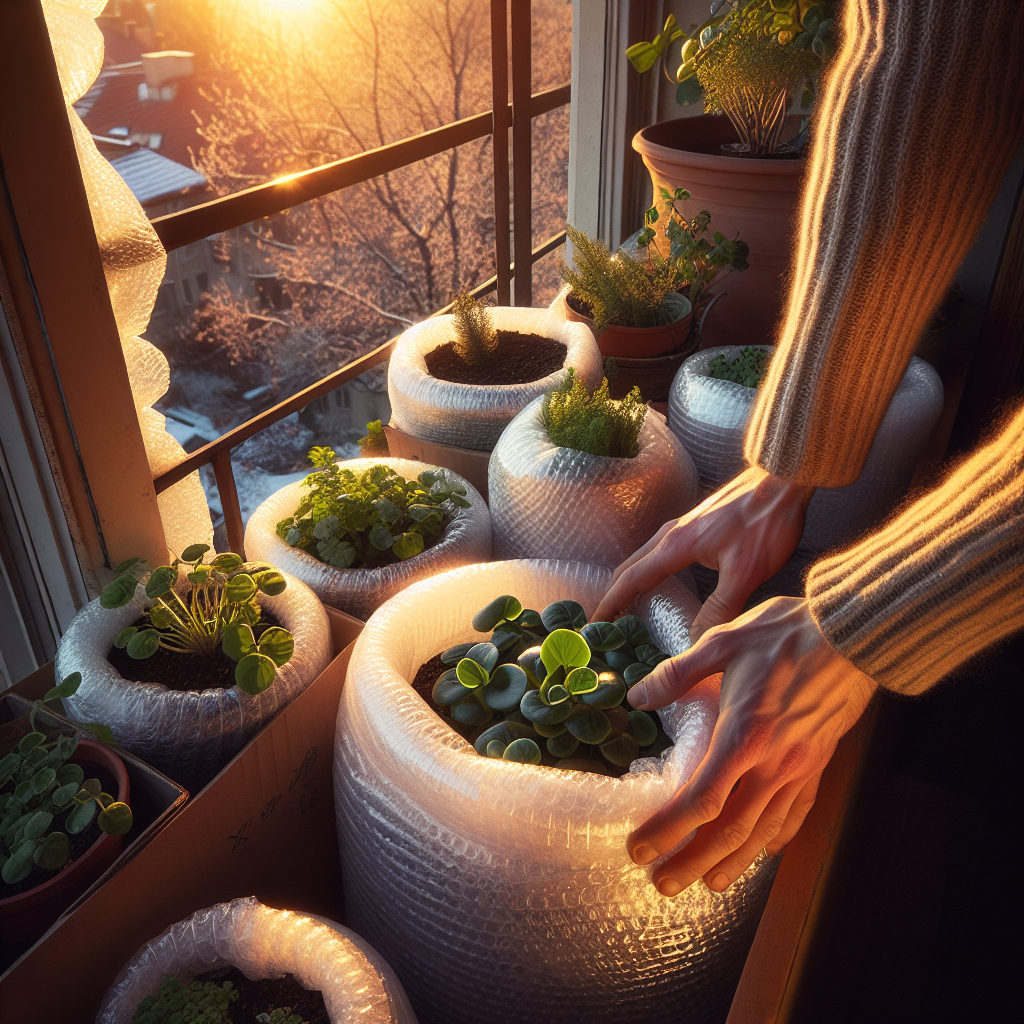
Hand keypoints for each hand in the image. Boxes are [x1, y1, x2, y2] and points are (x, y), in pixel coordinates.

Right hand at [594, 467, 814, 639]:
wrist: (783, 479)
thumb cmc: (766, 521)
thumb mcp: (746, 572)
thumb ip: (720, 608)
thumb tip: (697, 640)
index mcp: (675, 546)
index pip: (630, 580)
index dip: (610, 605)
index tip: (595, 626)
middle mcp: (671, 534)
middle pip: (629, 568)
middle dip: (613, 595)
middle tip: (604, 623)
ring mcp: (682, 526)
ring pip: (643, 557)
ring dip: (629, 582)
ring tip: (625, 606)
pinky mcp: (695, 524)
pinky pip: (658, 551)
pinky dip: (647, 570)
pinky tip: (659, 580)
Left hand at [626, 597, 875, 895]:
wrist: (851, 635)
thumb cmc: (785, 635)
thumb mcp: (722, 642)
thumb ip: (677, 674)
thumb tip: (638, 696)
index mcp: (745, 736)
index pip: (701, 799)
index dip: (668, 829)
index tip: (640, 847)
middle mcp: (774, 764)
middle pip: (730, 831)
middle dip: (693, 861)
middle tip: (662, 883)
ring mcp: (800, 769)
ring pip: (764, 831)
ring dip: (733, 862)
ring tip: (707, 884)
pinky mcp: (818, 765)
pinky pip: (796, 813)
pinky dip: (777, 837)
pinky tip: (765, 851)